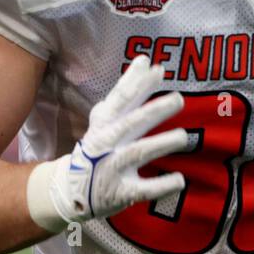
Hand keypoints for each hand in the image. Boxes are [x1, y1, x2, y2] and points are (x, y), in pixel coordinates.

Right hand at [26, 55, 187, 230]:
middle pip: (131, 124)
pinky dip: (161, 185)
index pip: (120, 99)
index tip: (154, 67)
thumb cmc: (97, 147)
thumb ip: (125, 94)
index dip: (136, 83)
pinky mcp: (121, 192)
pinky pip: (143, 189)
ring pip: (137, 153)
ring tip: (183, 136)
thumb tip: (145, 62)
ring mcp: (112, 168)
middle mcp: (106, 143)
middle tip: (179, 100)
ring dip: (160, 144)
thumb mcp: (103, 119)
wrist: (70, 189)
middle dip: (154, 111)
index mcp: (104, 124)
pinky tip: (179, 179)